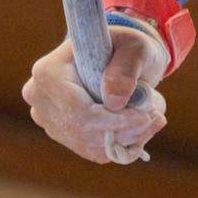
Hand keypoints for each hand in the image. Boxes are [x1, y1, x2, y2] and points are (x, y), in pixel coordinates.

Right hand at [21, 34, 167, 166]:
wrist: (116, 57)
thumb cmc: (123, 46)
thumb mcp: (132, 47)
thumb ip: (125, 68)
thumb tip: (114, 101)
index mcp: (47, 73)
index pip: (76, 109)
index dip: (112, 119)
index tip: (145, 117)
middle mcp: (41, 100)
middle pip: (81, 130)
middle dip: (122, 131)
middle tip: (155, 119)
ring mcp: (50, 121)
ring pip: (88, 143)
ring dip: (125, 139)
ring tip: (154, 121)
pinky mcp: (65, 136)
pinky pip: (93, 151)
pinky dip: (120, 146)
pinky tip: (141, 130)